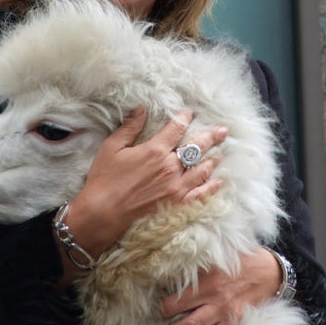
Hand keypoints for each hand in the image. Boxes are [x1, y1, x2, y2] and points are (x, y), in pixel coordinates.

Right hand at [55, 108, 226, 286]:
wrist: (102, 215)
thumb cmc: (104, 180)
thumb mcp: (112, 148)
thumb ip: (129, 127)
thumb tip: (141, 109)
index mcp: (155, 150)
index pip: (177, 128)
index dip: (185, 118)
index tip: (190, 113)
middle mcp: (170, 167)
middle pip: (197, 147)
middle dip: (212, 136)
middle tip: (223, 131)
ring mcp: (177, 187)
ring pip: (203, 169)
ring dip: (214, 159)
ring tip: (222, 153)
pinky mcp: (177, 204)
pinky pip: (201, 193)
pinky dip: (211, 186)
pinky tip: (219, 181)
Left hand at [161, 248, 281, 324]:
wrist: (272, 272)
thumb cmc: (245, 260)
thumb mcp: (221, 256)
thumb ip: (201, 263)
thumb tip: (179, 261)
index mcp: (207, 279)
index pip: (177, 296)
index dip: (165, 302)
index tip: (160, 303)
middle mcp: (214, 297)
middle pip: (183, 319)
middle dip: (168, 324)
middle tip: (161, 323)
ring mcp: (225, 312)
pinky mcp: (236, 321)